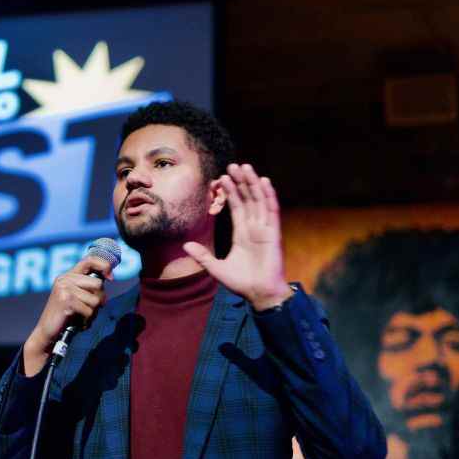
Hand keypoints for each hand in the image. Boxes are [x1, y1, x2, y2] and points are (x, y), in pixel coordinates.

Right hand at [22, 255, 113, 375]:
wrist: (47, 333)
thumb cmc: (65, 317)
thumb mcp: (76, 297)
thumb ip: (88, 287)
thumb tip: (109, 277)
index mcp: (67, 276)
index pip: (89, 260)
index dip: (104, 265)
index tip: (110, 277)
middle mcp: (64, 279)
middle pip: (98, 284)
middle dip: (99, 299)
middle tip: (90, 309)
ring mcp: (64, 289)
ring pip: (95, 299)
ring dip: (92, 312)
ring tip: (81, 317)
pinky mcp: (66, 300)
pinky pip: (89, 310)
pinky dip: (86, 320)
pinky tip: (77, 322)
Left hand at [182, 163, 291, 309]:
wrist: (259, 294)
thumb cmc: (242, 283)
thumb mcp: (216, 268)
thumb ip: (202, 256)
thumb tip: (185, 246)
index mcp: (242, 234)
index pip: (236, 207)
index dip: (230, 192)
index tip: (222, 177)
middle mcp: (254, 228)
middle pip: (247, 199)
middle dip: (240, 182)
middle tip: (232, 164)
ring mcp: (265, 229)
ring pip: (258, 200)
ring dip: (252, 183)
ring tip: (245, 167)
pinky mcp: (273, 233)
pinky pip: (272, 211)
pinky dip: (269, 196)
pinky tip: (264, 181)